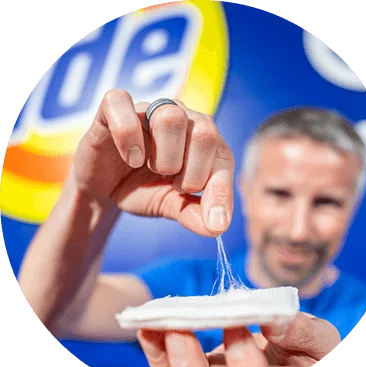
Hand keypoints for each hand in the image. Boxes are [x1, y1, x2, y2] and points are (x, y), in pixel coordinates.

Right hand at [71, 89, 234, 235]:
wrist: (105, 188)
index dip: (221, 191)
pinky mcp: (113, 109)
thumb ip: (194, 214)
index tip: (215, 222)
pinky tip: (130, 158)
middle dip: (193, 172)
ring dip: (165, 156)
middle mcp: (181, 118)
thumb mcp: (171, 205)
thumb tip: (217, 227)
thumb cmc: (143, 188)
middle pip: (206, 132)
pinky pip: (122, 103)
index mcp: (201, 141)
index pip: (223, 157)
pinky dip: (128, 135)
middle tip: (175, 184)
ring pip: (172, 117)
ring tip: (151, 168)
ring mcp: (148, 110)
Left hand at [137, 313, 340, 366]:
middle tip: (181, 332)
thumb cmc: (308, 354)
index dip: (245, 366)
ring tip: (155, 324)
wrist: (288, 359)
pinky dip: (156, 351)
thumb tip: (271, 321)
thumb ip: (304, 335)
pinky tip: (148, 326)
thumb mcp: (321, 345)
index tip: (239, 325)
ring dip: (164, 358)